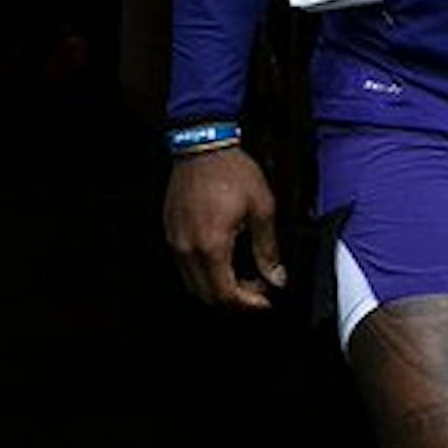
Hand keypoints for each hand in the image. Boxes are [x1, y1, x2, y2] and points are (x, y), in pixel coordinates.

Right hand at [163, 147, 286, 309]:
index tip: (265, 299)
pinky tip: (224, 256)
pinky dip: (204, 270)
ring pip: (193, 282)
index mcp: (211, 245)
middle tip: (258, 286)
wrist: (203, 144)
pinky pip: (184, 264)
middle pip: (206, 295)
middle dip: (234, 298)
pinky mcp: (170, 231)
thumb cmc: (232, 171)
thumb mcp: (261, 208)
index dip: (248, 303)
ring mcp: (175, 240)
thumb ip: (268, 249)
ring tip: (243, 272)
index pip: (225, 294)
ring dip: (218, 286)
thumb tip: (276, 277)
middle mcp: (187, 248)